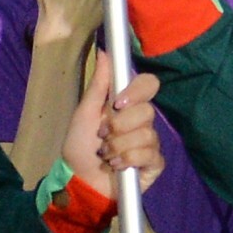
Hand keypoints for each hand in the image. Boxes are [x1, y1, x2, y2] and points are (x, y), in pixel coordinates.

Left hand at [62, 51, 162, 198]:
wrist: (78, 179)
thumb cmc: (80, 145)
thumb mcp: (85, 112)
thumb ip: (98, 85)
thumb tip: (105, 52)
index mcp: (128, 105)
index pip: (148, 85)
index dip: (136, 91)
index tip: (117, 103)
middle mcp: (143, 121)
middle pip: (147, 111)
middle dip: (119, 126)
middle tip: (103, 136)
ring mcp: (151, 143)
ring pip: (146, 134)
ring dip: (118, 146)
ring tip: (106, 154)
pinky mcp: (154, 164)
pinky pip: (149, 154)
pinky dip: (128, 160)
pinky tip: (117, 166)